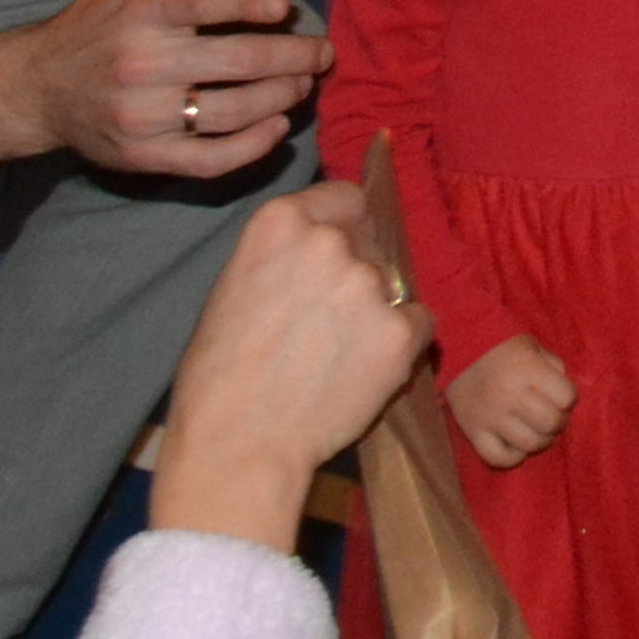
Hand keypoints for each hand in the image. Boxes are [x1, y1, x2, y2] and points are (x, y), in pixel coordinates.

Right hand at [0, 0, 327, 178]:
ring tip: (303, 86)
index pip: (209, 2)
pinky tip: (277, 129)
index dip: (255, 2)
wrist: (40, 86)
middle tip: (322, 53)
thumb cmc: (101, 26)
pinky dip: (253, 147)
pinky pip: (211, 159)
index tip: (288, 7)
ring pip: (233, 111)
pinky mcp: (144, 156)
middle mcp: (142, 61)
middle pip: (238, 61)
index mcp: (142, 10)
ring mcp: (143, 114)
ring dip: (282, 98)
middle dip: (294, 57)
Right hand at [142, 181, 421, 546]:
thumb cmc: (220, 375)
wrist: (239, 441)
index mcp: (281, 222)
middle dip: (359, 273)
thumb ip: (284, 256)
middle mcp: (329, 242)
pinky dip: (402, 345)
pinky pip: (419, 324)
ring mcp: (369, 285)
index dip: (348, 225)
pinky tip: (365, 371)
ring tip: (339, 356)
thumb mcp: (235, 287)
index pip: (345, 197)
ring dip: (378, 311)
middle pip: (370, 243)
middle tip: (330, 322)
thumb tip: (318, 248)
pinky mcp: (400, 331)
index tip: (343, 250)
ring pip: (394, 286)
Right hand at [449, 332, 575, 469]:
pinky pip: (498, 458)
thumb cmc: (500, 346)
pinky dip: (513, 457)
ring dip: (540, 441)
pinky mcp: (472, 431)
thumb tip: (567, 398)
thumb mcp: (533, 346)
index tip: (560, 395)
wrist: (457, 348)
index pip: (566, 397)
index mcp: (527, 369)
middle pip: (550, 423)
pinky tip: (516, 445)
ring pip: (529, 444)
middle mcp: (509, 395)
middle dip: (558, 422)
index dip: (568, 398)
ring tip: (536, 430)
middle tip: (551, 415)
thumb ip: (554, 367)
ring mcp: (490, 416)